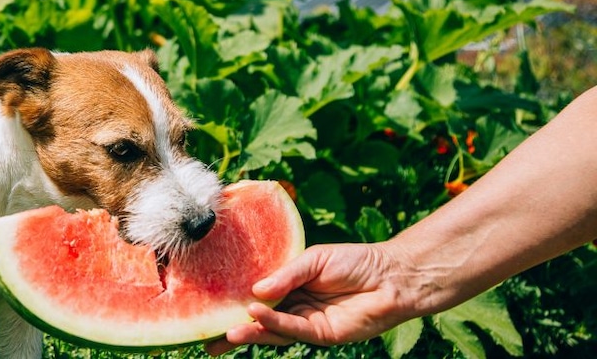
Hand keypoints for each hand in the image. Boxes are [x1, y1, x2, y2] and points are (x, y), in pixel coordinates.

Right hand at [206, 242, 411, 354]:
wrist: (391, 276)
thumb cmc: (355, 261)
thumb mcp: (313, 260)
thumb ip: (285, 275)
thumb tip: (254, 291)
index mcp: (290, 286)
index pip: (258, 297)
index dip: (235, 303)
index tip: (209, 308)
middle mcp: (295, 306)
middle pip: (260, 321)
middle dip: (235, 331)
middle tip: (207, 340)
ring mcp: (308, 322)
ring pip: (273, 330)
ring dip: (250, 331)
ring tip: (227, 331)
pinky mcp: (323, 334)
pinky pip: (293, 329)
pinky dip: (273, 323)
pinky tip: (255, 315)